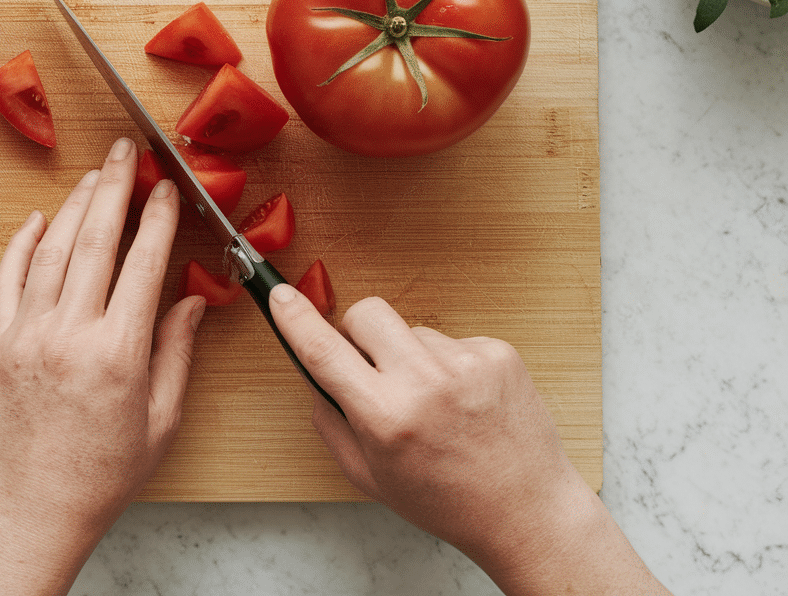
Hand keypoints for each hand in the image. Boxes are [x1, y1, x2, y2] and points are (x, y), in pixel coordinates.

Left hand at [0, 138, 204, 595]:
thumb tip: (190, 300)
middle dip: (115, 188)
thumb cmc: (103, 472)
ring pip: (51, 250)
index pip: (143, 264)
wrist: (34, 505)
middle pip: (94, 241)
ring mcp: (25, 335)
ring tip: (94, 175)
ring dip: (75, 205)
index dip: (158, 219)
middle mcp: (69, 334)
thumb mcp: (162, 419)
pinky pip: (7, 279)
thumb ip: (177, 352)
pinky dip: (22, 244)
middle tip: (125, 152)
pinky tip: (38, 219)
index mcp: (118, 353)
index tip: (167, 189)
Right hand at [270, 287, 670, 595]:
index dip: (295, 318)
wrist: (524, 508)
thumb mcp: (368, 476)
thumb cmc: (446, 500)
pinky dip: (448, 363)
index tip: (280, 296)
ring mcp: (466, 364)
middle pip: (366, 312)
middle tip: (369, 363)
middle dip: (356, 330)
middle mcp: (425, 384)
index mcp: (385, 417)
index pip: (324, 351)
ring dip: (409, 354)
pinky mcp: (498, 353)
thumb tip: (314, 375)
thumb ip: (330, 423)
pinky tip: (462, 399)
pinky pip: (452, 339)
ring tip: (433, 400)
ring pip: (411, 329)